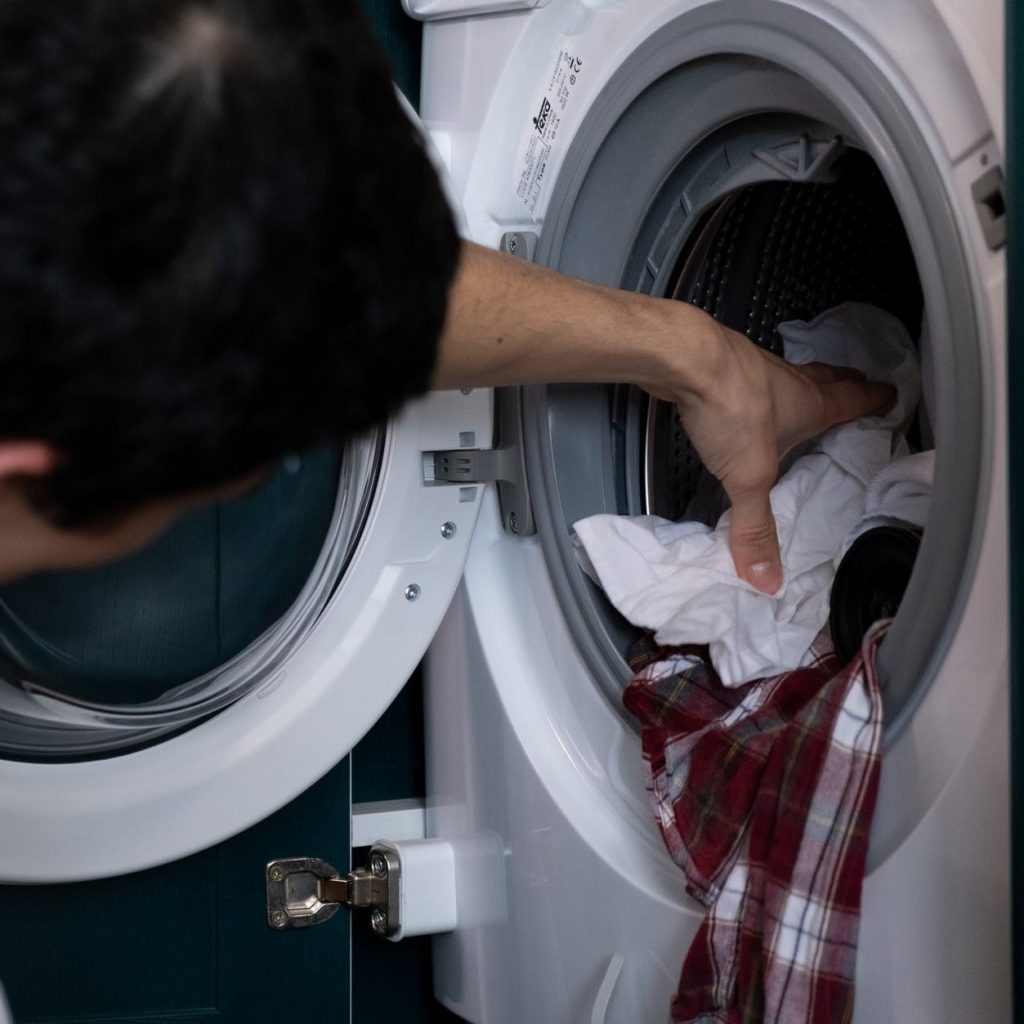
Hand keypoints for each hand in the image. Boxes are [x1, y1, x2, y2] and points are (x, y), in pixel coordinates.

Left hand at [654, 316, 895, 593]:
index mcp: (810, 404)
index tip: (891, 396)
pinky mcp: (721, 364)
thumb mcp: (749, 477)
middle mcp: (789, 380)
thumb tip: (768, 579)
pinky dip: (755, 386)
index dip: (875, 399)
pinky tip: (742, 399)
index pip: (855, 399)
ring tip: (801, 397)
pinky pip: (748, 376)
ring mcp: (754, 367)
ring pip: (788, 375)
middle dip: (845, 385)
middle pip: (827, 378)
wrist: (683, 358)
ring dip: (800, 385)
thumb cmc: (730, 409)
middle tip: (856, 387)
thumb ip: (756, 527)